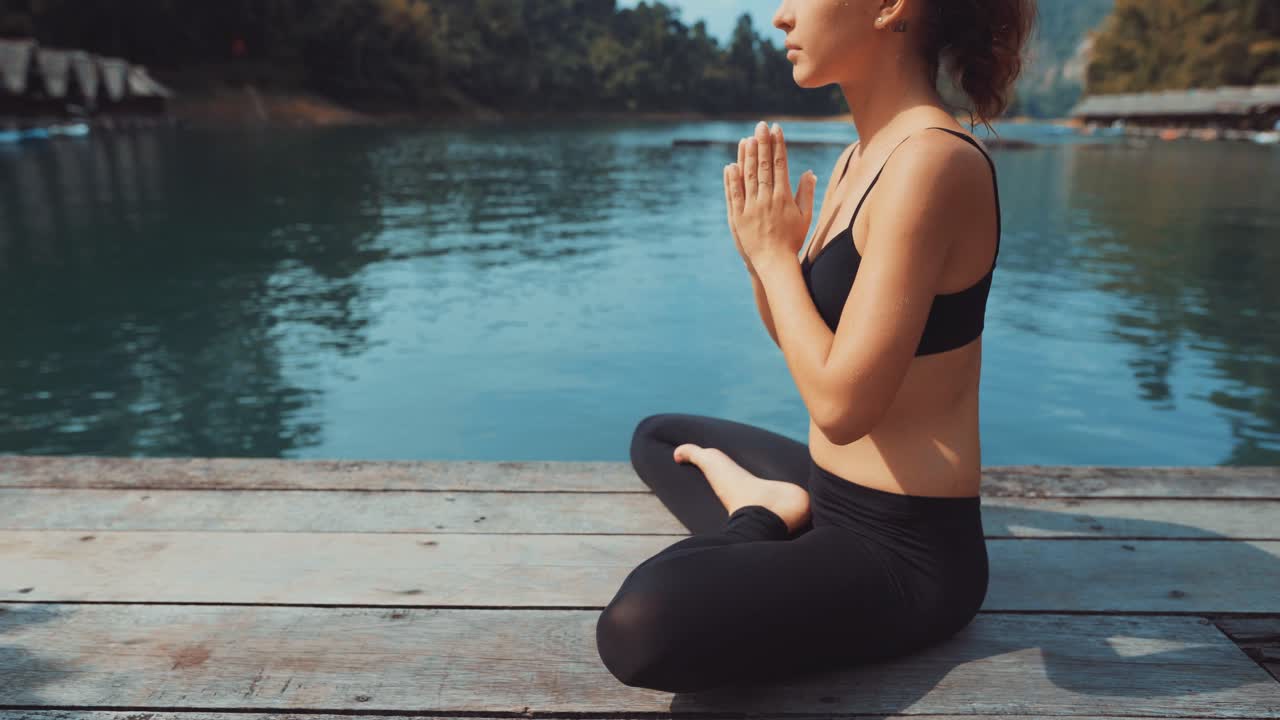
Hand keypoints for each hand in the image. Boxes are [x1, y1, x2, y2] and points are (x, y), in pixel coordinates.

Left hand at [725, 121, 816, 275]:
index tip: (776, 129)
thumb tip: (809, 172)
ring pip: (748, 177)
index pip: (780, 164)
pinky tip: (730, 165)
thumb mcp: (805, 216)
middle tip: (760, 125)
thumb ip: (806, 193)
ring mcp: (750, 208)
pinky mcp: (737, 217)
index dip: (778, 145)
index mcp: (783, 197)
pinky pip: (733, 195)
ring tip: (747, 139)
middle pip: (763, 166)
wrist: (774, 262)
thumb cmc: (792, 239)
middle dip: (762, 144)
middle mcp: (766, 199)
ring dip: (747, 157)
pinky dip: (731, 180)